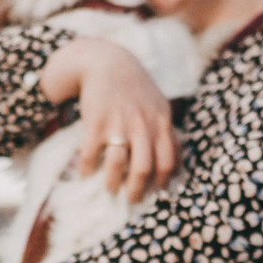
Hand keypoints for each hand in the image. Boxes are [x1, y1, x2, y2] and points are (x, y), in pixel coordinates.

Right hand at [47, 38, 175, 200]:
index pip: (167, 161)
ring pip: (117, 165)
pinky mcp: (96, 123)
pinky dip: (86, 169)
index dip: (162, 182)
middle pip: (143, 168)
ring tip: (110, 189)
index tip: (155, 192)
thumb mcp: (160, 107)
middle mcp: (142, 125)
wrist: (108, 63)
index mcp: (161, 123)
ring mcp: (118, 124)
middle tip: (132, 199)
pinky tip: (85, 174)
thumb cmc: (136, 89)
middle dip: (137, 190)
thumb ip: (168, 133)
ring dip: (113, 184)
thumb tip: (177, 163)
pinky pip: (90, 154)